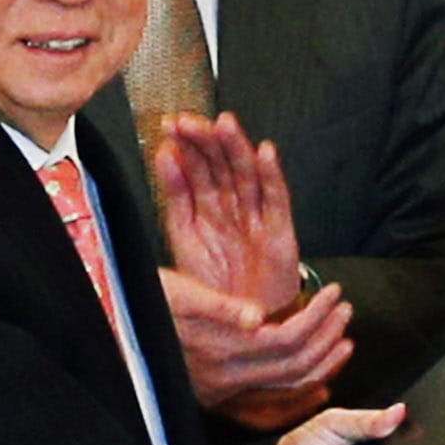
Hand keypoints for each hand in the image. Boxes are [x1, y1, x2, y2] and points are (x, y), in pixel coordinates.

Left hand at [151, 114, 308, 314]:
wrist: (241, 322)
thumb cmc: (215, 282)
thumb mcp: (185, 235)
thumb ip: (175, 195)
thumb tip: (164, 155)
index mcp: (210, 204)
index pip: (199, 165)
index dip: (187, 144)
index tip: (171, 125)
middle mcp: (234, 205)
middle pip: (223, 163)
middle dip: (207, 140)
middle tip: (191, 122)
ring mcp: (258, 216)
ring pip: (248, 174)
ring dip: (237, 147)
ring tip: (224, 125)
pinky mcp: (280, 232)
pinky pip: (277, 199)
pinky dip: (273, 175)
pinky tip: (265, 154)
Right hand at [164, 263, 353, 423]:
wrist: (116, 329)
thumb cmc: (145, 304)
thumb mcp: (178, 293)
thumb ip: (220, 307)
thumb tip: (257, 317)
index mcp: (219, 350)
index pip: (286, 338)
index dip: (316, 316)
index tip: (333, 293)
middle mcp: (224, 379)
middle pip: (294, 365)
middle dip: (327, 335)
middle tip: (344, 309)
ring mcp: (222, 394)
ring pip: (287, 388)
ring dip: (321, 364)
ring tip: (343, 339)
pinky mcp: (218, 398)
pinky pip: (268, 409)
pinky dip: (298, 401)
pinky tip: (317, 390)